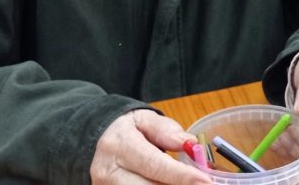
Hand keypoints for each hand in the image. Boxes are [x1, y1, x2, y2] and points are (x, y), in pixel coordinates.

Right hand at [90, 110, 209, 184]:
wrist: (93, 141)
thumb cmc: (124, 129)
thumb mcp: (144, 119)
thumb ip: (167, 131)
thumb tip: (191, 144)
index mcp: (119, 146)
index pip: (154, 164)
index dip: (181, 176)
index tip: (205, 181)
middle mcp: (109, 172)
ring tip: (189, 183)